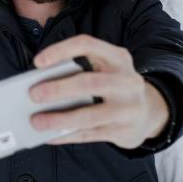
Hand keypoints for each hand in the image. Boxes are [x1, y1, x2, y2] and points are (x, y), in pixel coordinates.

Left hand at [29, 35, 168, 148]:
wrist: (149, 112)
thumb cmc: (112, 85)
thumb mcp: (103, 70)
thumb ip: (77, 72)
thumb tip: (38, 85)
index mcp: (118, 57)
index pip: (87, 45)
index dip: (60, 51)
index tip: (37, 62)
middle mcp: (128, 81)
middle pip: (89, 83)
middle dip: (58, 89)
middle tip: (33, 95)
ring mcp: (129, 109)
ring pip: (89, 116)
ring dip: (58, 120)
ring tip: (36, 122)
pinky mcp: (125, 131)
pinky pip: (89, 135)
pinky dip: (66, 136)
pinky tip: (49, 136)